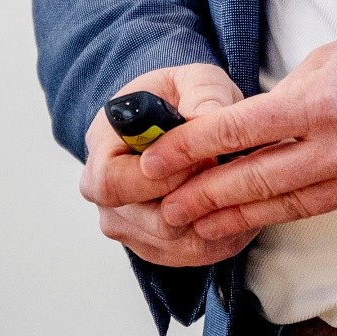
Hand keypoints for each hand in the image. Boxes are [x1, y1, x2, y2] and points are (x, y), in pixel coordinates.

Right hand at [77, 62, 253, 268]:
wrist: (180, 122)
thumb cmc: (181, 99)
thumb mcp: (195, 80)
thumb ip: (203, 94)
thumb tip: (207, 116)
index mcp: (102, 148)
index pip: (113, 182)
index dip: (162, 177)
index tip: (204, 157)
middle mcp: (106, 197)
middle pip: (149, 222)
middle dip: (196, 198)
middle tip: (224, 172)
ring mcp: (129, 227)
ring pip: (176, 243)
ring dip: (212, 217)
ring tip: (234, 184)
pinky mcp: (155, 247)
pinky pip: (192, 255)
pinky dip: (219, 233)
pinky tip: (231, 204)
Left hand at [143, 4, 336, 245]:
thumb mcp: (335, 59)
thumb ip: (288, 101)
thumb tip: (242, 134)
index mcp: (324, 100)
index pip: (238, 132)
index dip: (191, 150)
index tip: (156, 162)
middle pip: (257, 182)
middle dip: (204, 198)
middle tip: (166, 209)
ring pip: (291, 207)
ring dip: (239, 218)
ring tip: (199, 225)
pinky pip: (334, 207)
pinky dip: (298, 207)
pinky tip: (266, 213)